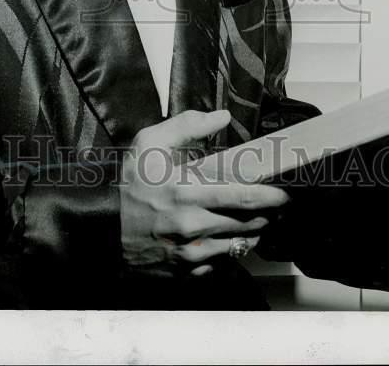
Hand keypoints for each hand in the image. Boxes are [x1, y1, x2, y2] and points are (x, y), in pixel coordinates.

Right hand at [119, 109, 290, 277]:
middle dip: (269, 214)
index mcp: (186, 192)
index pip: (242, 196)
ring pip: (239, 245)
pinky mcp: (186, 271)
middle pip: (248, 223)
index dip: (271, 196)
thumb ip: (187, 126)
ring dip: (254, 232)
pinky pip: (222, 263)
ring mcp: (190, 253)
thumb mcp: (149, 143)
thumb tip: (222, 116)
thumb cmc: (128, 184)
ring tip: (259, 219)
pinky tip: (229, 236)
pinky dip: (231, 250)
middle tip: (280, 204)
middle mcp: (192, 226)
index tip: (285, 191)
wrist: (103, 227)